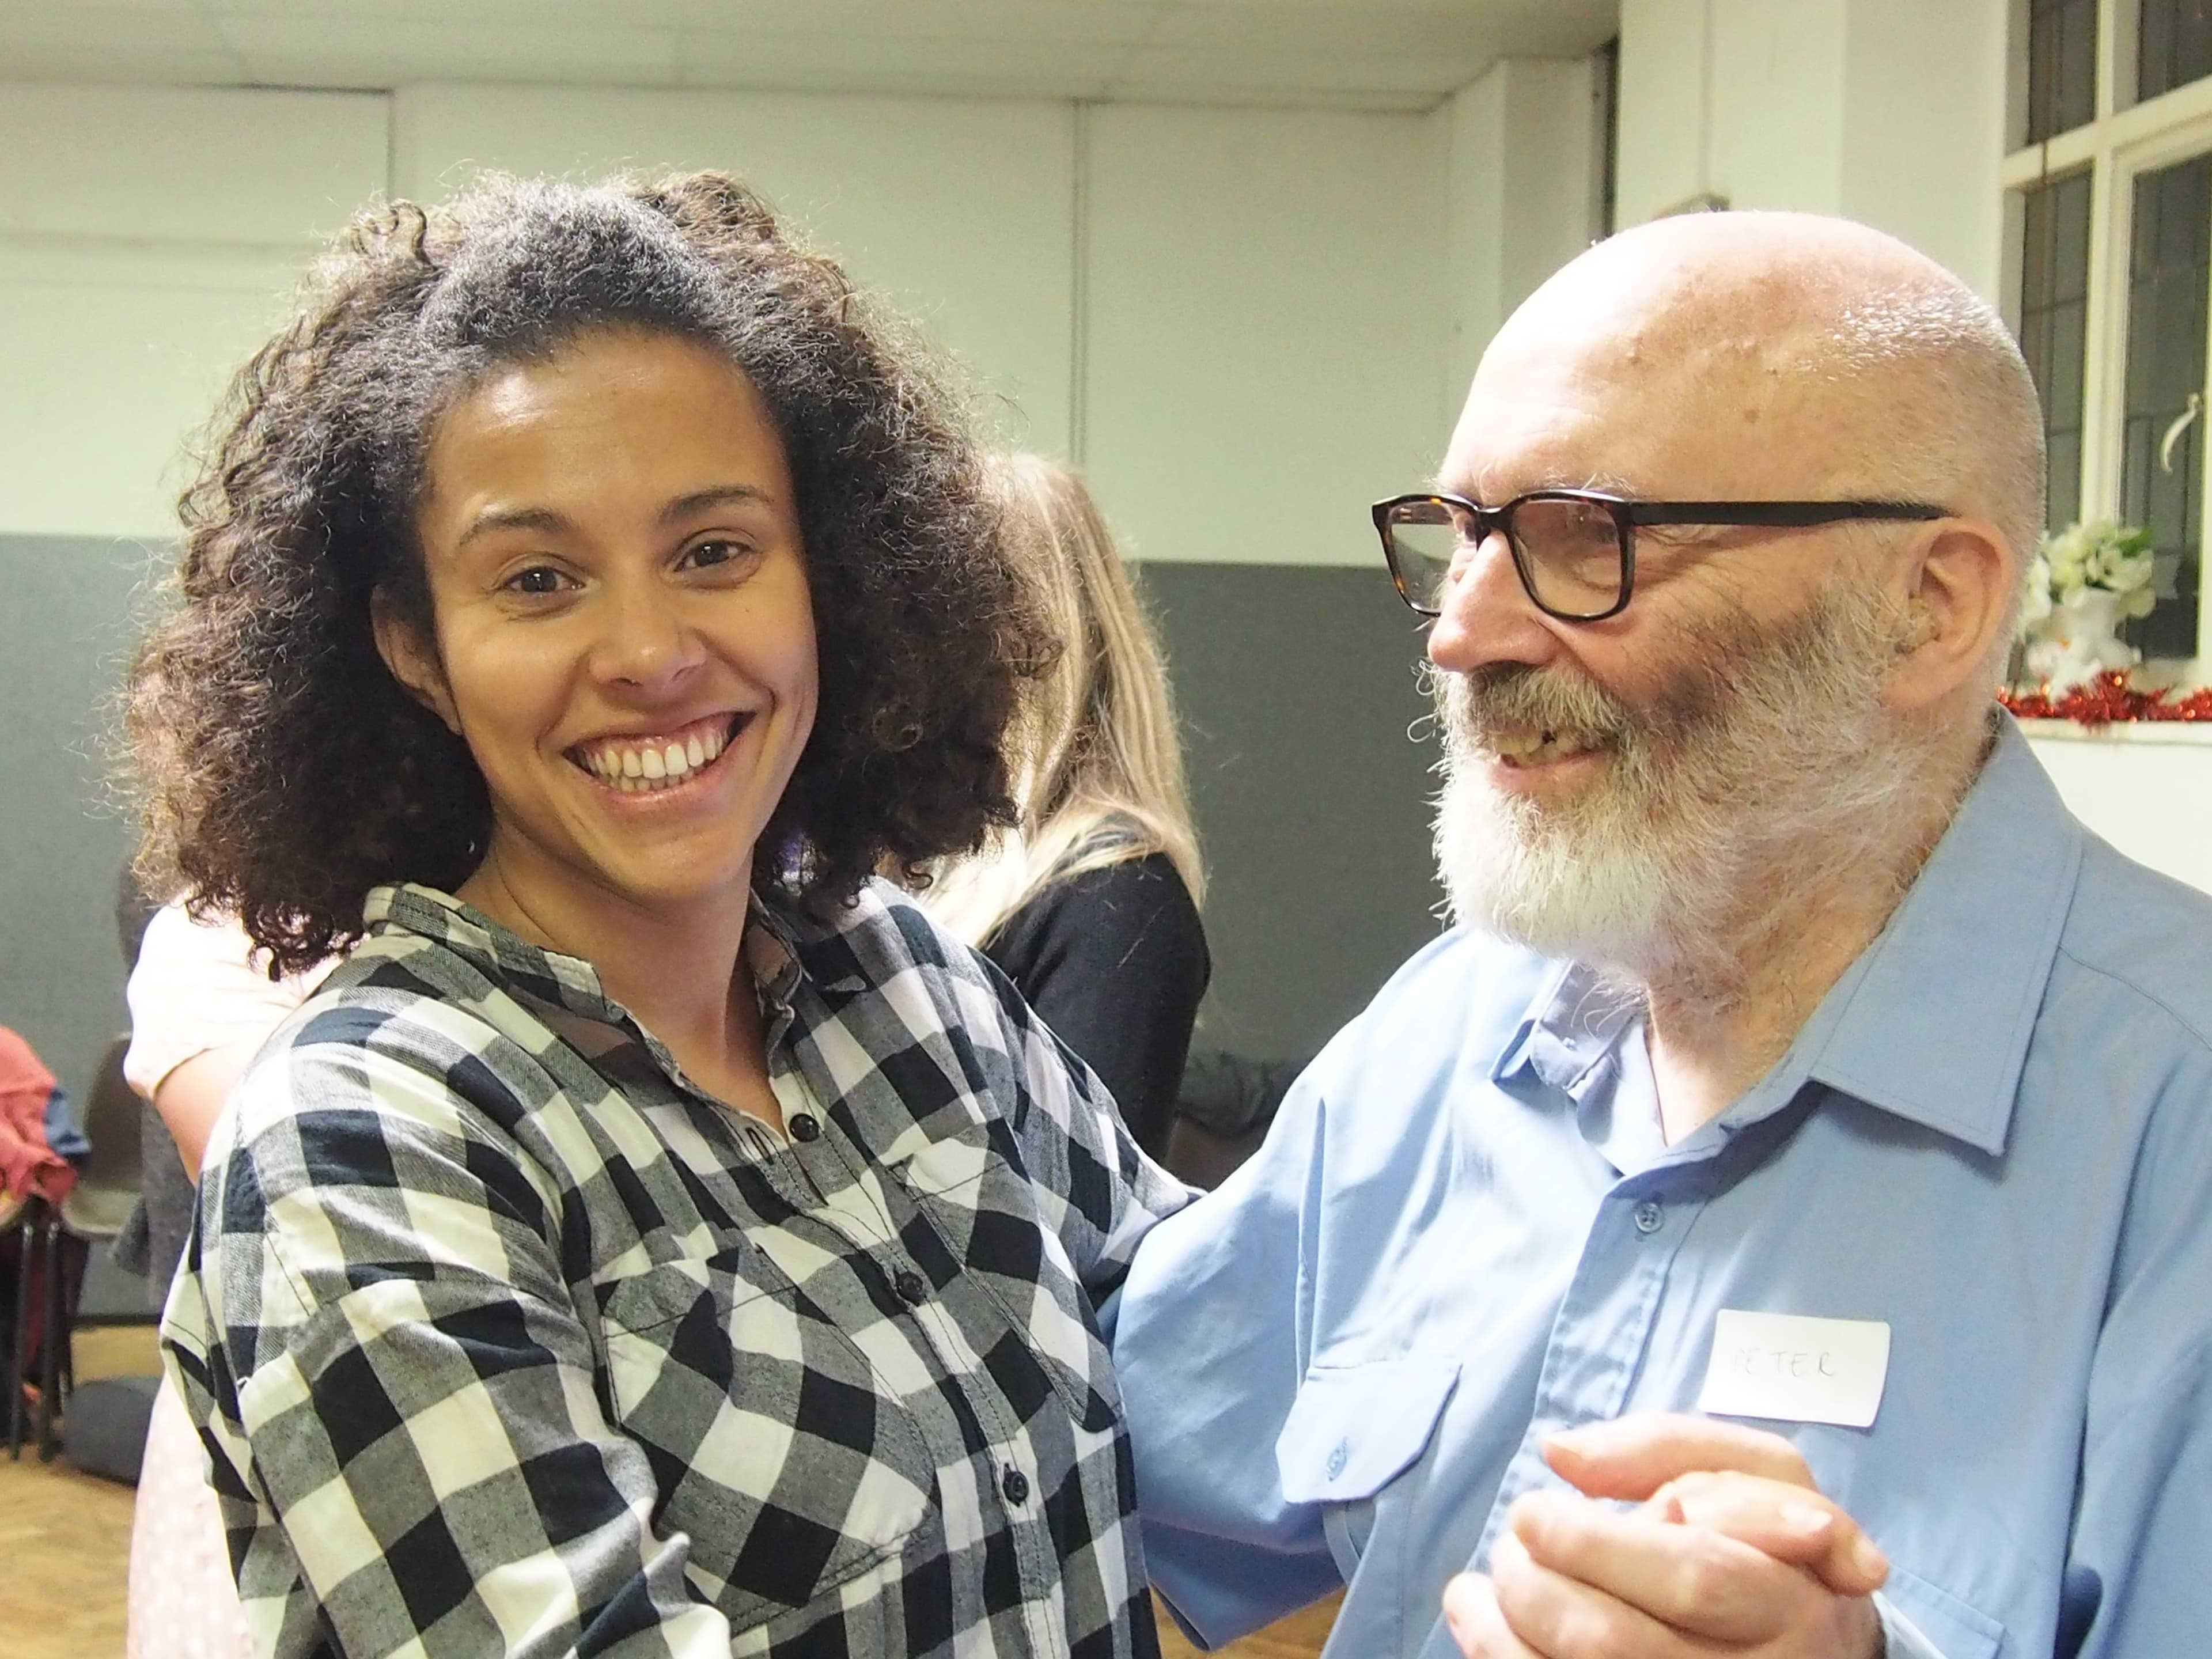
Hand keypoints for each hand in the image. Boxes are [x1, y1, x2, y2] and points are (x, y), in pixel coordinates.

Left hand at [1439, 1415, 1885, 1658]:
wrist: (1818, 1652)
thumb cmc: (1780, 1551)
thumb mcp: (1761, 1476)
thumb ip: (1664, 1445)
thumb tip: (1561, 1453)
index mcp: (1789, 1605)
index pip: (1690, 1578)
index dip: (1592, 1544)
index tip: (1531, 1510)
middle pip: (1612, 1641)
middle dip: (1533, 1585)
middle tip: (1512, 1543)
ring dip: (1504, 1625)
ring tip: (1492, 1579)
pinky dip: (1502, 1654)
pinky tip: (1485, 1619)